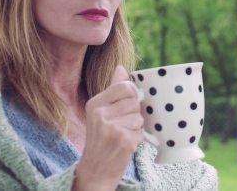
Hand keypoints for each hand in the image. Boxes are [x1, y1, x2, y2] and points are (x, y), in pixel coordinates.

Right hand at [72, 65, 143, 190]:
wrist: (95, 170)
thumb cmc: (101, 139)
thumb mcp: (100, 112)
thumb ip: (113, 89)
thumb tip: (121, 67)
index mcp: (95, 103)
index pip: (124, 86)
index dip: (131, 96)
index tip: (125, 107)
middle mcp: (100, 114)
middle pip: (135, 102)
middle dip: (134, 114)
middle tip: (122, 125)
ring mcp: (111, 127)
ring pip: (140, 117)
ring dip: (136, 127)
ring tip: (122, 135)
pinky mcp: (123, 139)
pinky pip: (141, 131)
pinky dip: (137, 139)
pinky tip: (125, 144)